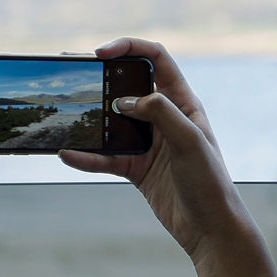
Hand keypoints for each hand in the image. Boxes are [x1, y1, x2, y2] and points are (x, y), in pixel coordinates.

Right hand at [59, 38, 253, 265]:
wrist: (210, 228)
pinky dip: (87, 157)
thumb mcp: (189, 141)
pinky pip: (106, 157)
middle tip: (74, 74)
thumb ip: (159, 112)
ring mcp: (148, 143)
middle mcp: (164, 118)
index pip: (156, 59)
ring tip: (65, 112)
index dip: (129, 48)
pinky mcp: (136, 168)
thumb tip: (124, 100)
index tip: (101, 53)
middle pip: (128, 86)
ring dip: (90, 118)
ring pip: (112, 122)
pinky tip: (68, 154)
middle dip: (101, 78)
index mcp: (183, 103)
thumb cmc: (210, 182)